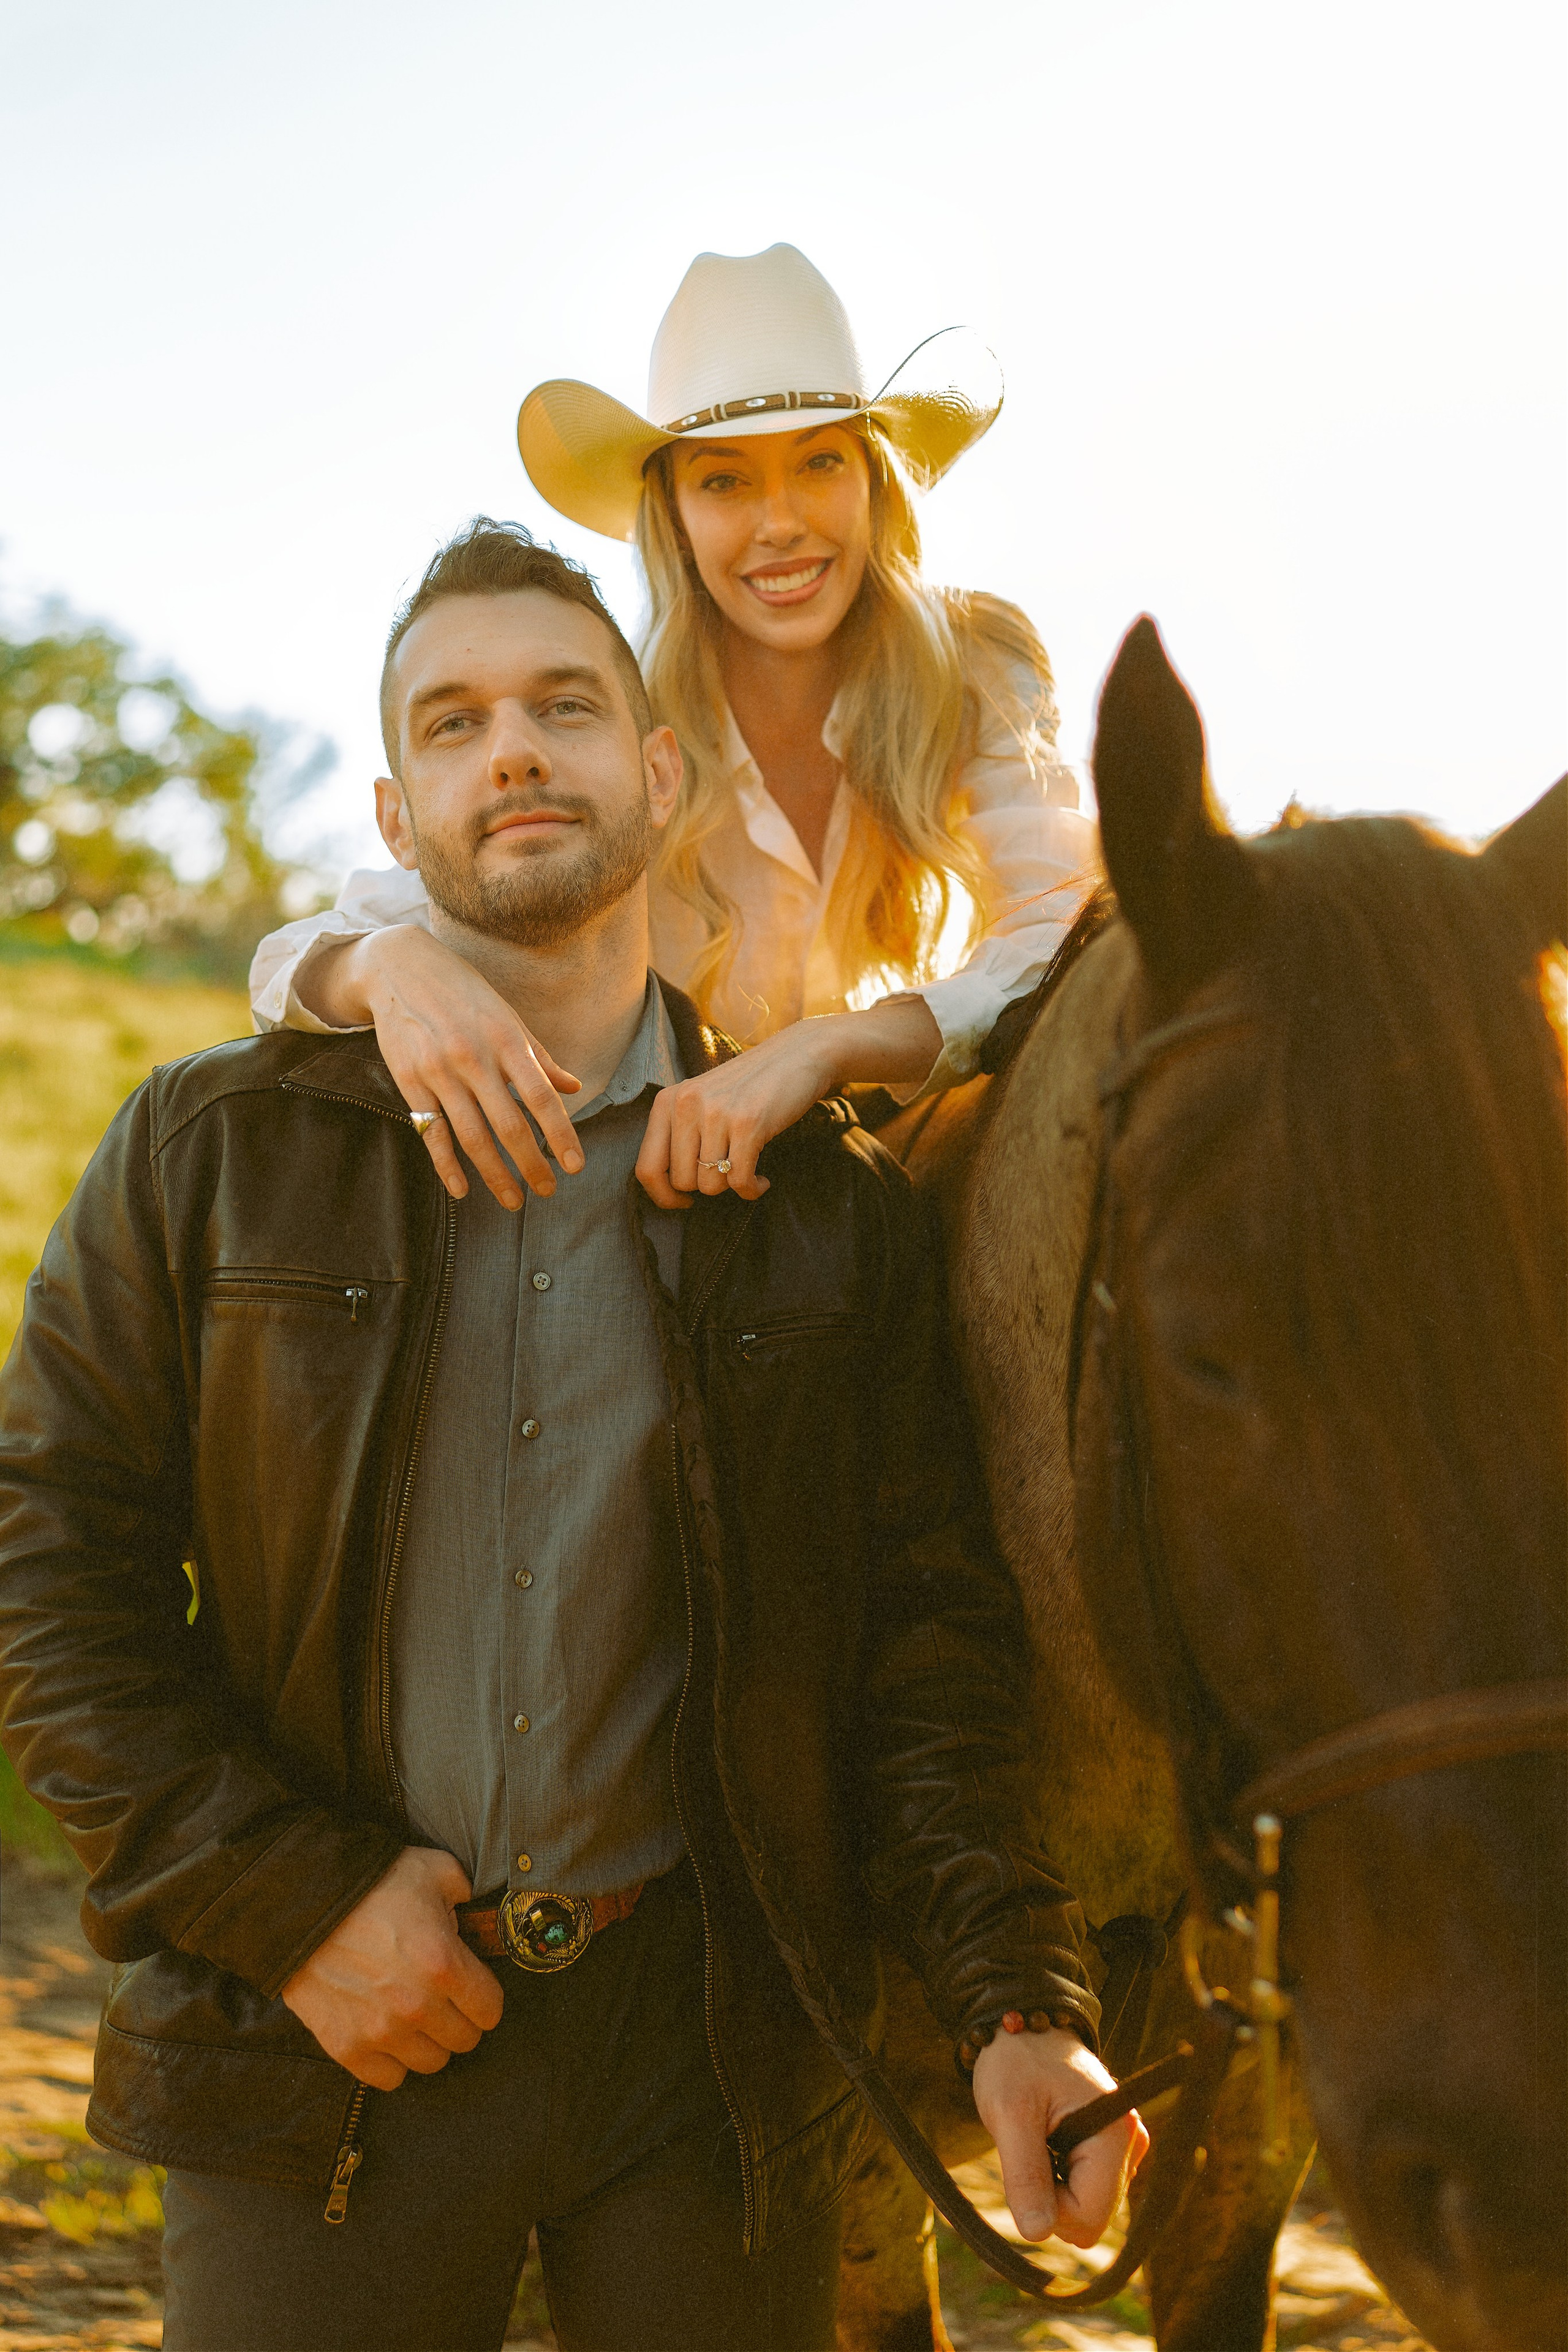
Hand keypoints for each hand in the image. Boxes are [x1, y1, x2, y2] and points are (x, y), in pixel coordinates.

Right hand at [280, 1846, 504, 2090]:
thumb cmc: (370, 1884)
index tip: (472, 1989)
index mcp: (443, 1964)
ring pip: (430, 2063)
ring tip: (414, 2015)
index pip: (489, 2010)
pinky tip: (387, 2033)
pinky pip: (389, 2078)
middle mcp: (417, 2007)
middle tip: (443, 2000)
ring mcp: (381, 2032)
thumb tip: (470, 1915)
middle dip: (459, 2018)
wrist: (301, 1904)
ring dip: (427, 2041)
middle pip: (463, 2040)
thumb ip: (464, 1893)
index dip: (484, 1997)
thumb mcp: (433, 1870)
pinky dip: (392, 2061)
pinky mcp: (347, 2047)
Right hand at [300, 927, 582, 1207]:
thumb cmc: (463, 993)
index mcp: (507, 1040)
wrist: (400, 967)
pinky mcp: (409, 1081)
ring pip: (472, 1137)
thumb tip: (574, 1087)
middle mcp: (474, 1057)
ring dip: (495, 1175)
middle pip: (509, 1125)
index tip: (575, 1166)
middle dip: (531, 1165)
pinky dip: (446, 1166)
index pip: (541, 1097)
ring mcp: (439, 1071)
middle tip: (547, 1191)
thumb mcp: (507, 1017)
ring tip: (513, 1199)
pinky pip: (431, 1133)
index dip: (561, 1134)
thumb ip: (539, 1057)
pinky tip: (461, 1190)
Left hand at [636, 1022, 836, 1207]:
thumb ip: (680, 1133)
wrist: (796, 1056)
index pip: (646, 1168)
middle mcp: (686, 1105)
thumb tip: (667, 1188)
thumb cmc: (748, 1086)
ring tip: (746, 1170)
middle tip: (726, 1173)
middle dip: (707, 1187)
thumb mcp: (701, 1100)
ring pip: (710, 1185)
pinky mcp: (748, 1124)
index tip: (681, 1202)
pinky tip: (761, 1180)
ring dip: (732, 1187)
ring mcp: (716, 1114)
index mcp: (667, 1101)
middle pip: (682, 1182)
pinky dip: (752, 1189)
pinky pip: (739, 1181)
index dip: (662, 1196)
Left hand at [971, 2027, 1150, 2247]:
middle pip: (1093, 2216)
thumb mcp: (1008, 2114)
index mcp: (1114, 2132)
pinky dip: (1062, 2175)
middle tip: (1029, 2148)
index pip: (1090, 2218)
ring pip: (1090, 2205)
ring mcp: (1125, 2142)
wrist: (1020, 2023)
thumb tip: (1037, 2233)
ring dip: (1056, 2185)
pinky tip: (1049, 2139)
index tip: (1023, 2166)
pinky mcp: (1113, 2144)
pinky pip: (1089, 2187)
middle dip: (1053, 2197)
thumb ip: (1025, 2175)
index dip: (1050, 2210)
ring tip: (1038, 2138)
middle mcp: (1130, 2139)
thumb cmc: (1014, 2061)